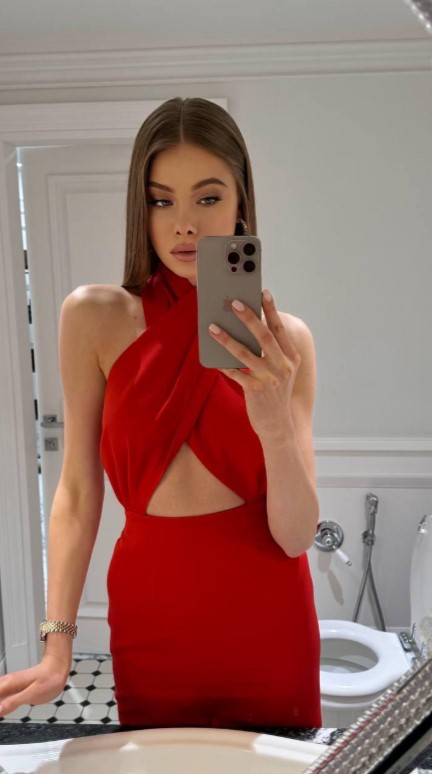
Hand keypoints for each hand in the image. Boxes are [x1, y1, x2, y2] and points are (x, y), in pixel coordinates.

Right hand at [0, 653, 70, 717]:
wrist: (57, 668)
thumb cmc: (48, 680)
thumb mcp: (32, 694)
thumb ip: (13, 702)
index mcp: (8, 684)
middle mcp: (6, 683)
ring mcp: (9, 685)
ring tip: (0, 714)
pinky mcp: (13, 688)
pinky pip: (0, 695)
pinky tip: (0, 710)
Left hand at [209, 290, 300, 440]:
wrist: (278, 425)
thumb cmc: (275, 393)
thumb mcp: (280, 372)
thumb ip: (270, 353)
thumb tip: (247, 331)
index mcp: (290, 358)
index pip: (280, 329)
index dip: (272, 310)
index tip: (263, 292)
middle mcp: (283, 366)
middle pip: (264, 336)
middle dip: (249, 317)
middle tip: (234, 302)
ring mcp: (270, 378)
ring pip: (245, 353)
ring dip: (227, 338)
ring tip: (213, 327)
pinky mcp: (256, 390)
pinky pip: (236, 373)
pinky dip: (223, 364)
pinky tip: (212, 356)